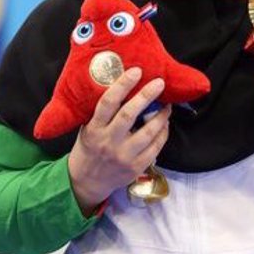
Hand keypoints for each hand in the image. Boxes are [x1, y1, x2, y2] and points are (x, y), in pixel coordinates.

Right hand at [67, 67, 170, 214]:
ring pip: (148, 132)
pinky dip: (163, 133)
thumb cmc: (89, 148)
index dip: (123, 85)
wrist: (86, 182)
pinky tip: (165, 124)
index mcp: (94, 129)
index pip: (108, 103)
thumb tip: (124, 87)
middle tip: (159, 83)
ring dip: (161, 116)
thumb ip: (103, 113)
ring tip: (167, 105)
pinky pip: (155, 147)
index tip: (136, 71)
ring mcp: (123, 156)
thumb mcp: (88, 128)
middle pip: (129, 115)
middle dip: (146, 96)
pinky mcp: (135, 167)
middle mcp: (109, 142)